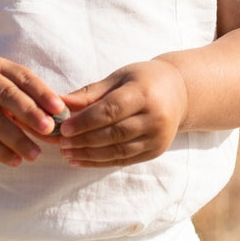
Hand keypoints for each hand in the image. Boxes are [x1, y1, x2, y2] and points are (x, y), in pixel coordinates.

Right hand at [0, 57, 64, 166]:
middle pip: (7, 95)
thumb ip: (31, 106)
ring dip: (17, 139)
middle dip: (30, 113)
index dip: (42, 93)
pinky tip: (15, 160)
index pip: (23, 77)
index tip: (60, 109)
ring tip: (35, 154)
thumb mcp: (6, 95)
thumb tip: (60, 126)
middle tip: (49, 129)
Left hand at [58, 60, 188, 167]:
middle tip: (61, 143)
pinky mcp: (156, 151)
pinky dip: (100, 162)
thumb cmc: (143, 80)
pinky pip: (124, 160)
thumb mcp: (118, 78)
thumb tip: (60, 103)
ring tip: (67, 153)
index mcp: (143, 93)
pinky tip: (81, 160)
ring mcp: (157, 137)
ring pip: (118, 151)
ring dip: (89, 154)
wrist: (179, 92)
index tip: (64, 128)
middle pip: (114, 133)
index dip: (85, 121)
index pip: (111, 110)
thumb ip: (90, 93)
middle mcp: (154, 117)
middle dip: (84, 140)